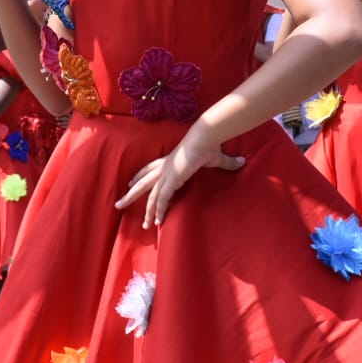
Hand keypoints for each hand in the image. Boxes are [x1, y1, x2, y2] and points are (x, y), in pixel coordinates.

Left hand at [114, 125, 245, 227]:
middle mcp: (164, 168)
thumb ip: (228, 162)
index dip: (140, 176)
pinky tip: (157, 221)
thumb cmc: (209, 144)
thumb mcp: (218, 157)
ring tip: (142, 224)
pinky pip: (161, 199)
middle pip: (142, 182)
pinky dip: (159, 210)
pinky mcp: (171, 180)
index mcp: (170, 160)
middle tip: (118, 203)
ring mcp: (166, 174)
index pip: (150, 169)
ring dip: (146, 211)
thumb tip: (242, 162)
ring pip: (149, 196)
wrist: (204, 138)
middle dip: (130, 194)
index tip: (131, 182)